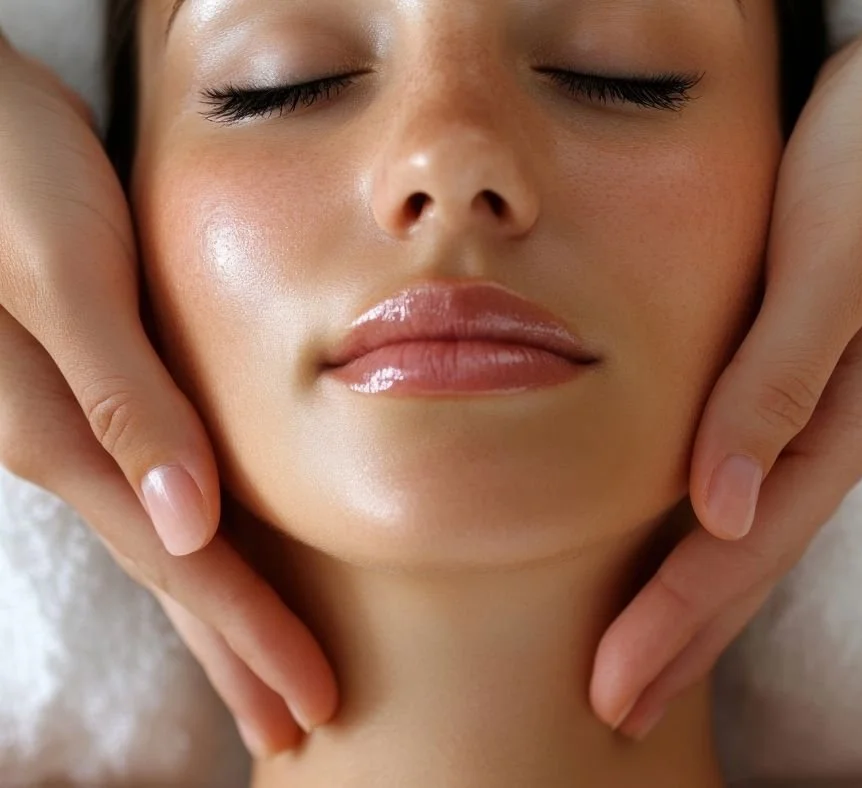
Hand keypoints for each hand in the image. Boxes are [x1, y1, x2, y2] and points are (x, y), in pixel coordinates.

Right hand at [0, 37, 335, 754]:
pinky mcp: (93, 391)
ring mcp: (75, 425)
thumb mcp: (66, 271)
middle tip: (294, 725)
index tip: (312, 705)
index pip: (186, 566)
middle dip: (238, 656)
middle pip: (176, 576)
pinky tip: (212, 552)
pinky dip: (198, 544)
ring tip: (259, 672)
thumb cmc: (10, 171)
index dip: (252, 638)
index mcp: (72, 434)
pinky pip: (155, 493)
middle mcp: (72, 447)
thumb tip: (187, 524)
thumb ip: (122, 394)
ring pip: (165, 545)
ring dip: (219, 614)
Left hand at [590, 1, 861, 737]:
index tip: (614, 690)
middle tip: (618, 711)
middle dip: (680, 642)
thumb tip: (720, 509)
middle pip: (745, 563)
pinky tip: (681, 553)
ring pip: (748, 534)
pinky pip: (749, 485)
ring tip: (643, 660)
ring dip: (692, 604)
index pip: (739, 550)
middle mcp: (832, 430)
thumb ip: (775, 385)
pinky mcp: (801, 380)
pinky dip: (706, 538)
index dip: (674, 625)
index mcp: (840, 418)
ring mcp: (823, 412)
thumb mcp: (829, 264)